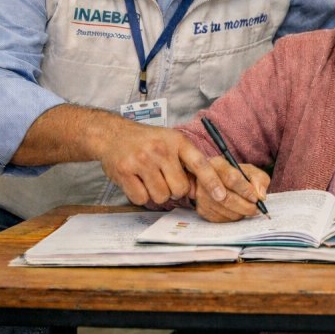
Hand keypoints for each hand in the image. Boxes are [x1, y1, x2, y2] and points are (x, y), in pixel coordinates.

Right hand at [98, 125, 228, 208]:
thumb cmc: (147, 141)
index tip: (221, 195)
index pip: (199, 163)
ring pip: (161, 196)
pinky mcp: (124, 171)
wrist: (112, 134)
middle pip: (180, 188)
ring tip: (150, 178)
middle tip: (164, 179)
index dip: (212, 181)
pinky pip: (142, 199)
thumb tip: (198, 190)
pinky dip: (141, 196)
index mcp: (176, 141)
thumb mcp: (171, 142)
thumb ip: (186, 164)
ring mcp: (141, 160)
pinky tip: (137, 182)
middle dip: (174, 190)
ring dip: (157, 194)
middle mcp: (160, 149)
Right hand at [192, 158, 270, 222]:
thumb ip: (259, 180)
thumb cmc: (239, 177)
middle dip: (244, 206)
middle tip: (255, 209)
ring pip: (223, 209)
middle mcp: (204, 178)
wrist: (224, 183)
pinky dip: (231, 218)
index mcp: (218, 164)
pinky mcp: (201, 209)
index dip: (245, 190)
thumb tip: (260, 195)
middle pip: (226, 197)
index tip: (256, 198)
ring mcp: (200, 194)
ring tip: (247, 209)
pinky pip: (219, 219)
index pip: (231, 178)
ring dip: (239, 213)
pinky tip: (237, 211)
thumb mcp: (252, 172)